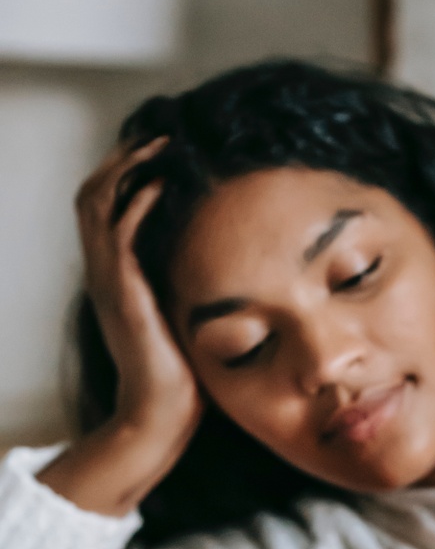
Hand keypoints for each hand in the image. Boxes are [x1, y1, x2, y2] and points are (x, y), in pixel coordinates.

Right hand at [39, 140, 203, 515]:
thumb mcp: (186, 312)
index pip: (104, 205)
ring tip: (161, 144)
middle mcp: (104, 272)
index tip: (162, 148)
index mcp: (116, 274)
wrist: (162, 414)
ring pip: (97, 202)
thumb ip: (191, 281)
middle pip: (92, 192)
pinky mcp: (122, 293)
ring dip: (128, 167)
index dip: (126, 171)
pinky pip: (119, 233)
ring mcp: (108, 281)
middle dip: (123, 157)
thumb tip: (227, 256)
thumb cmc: (185, 372)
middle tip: (160, 134)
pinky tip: (163, 182)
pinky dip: (138, 200)